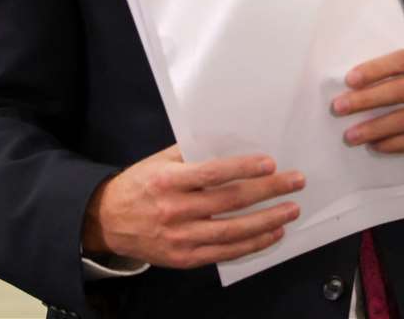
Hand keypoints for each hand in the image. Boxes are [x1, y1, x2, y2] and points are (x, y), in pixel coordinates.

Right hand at [81, 144, 303, 268]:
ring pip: (232, 231)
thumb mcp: (158, 161)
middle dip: (268, 192)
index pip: (212, 174)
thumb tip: (230, 144)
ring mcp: (180, 238)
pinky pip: (225, 252)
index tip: (270, 164)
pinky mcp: (185, 258)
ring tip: (290, 210)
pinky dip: (251, 244)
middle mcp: (175, 210)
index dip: (243, 169)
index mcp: (168, 181)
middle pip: (230, 202)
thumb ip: (190, 154)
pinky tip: (271, 233)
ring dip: (267, 220)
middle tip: (295, 182)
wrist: (108, 222)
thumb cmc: (138, 186)